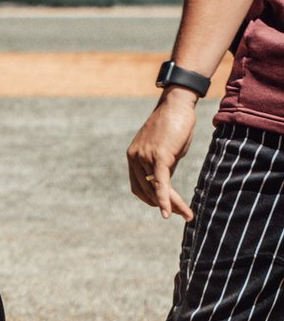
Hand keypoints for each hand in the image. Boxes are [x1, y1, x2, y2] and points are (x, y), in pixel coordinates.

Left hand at [127, 88, 196, 220]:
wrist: (177, 105)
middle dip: (166, 206)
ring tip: (187, 215)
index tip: (167, 209)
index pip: (139, 187)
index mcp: (133, 156)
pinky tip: (169, 212)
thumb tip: (165, 186)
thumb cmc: (173, 126)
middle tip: (183, 215)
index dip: (153, 201)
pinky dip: (165, 199)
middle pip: (148, 191)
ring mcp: (146, 156)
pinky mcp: (160, 155)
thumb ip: (161, 168)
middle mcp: (135, 157)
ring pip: (157, 188)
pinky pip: (161, 181)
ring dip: (172, 205)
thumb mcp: (164, 150)